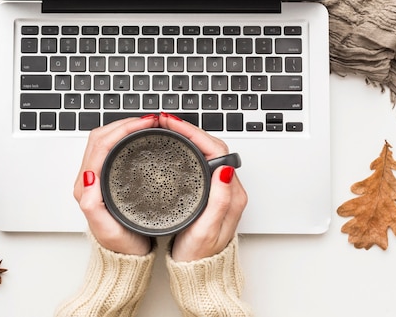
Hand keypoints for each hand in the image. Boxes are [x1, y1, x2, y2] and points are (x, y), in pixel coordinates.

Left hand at [74, 115, 158, 255]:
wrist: (126, 259)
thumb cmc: (120, 246)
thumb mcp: (108, 230)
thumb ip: (93, 206)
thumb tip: (88, 178)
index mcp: (86, 188)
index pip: (100, 145)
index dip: (122, 129)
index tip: (144, 124)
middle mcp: (89, 180)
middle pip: (101, 137)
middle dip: (124, 123)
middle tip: (149, 121)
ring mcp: (97, 178)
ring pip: (106, 141)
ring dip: (124, 128)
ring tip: (147, 124)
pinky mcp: (107, 179)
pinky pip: (113, 149)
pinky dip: (126, 137)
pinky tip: (141, 138)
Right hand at [159, 113, 247, 261]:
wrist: (199, 275)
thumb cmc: (201, 256)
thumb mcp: (207, 230)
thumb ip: (219, 200)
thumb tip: (225, 169)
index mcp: (231, 193)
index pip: (216, 149)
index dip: (193, 133)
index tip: (173, 124)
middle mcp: (226, 187)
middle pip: (210, 145)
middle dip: (187, 129)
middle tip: (165, 121)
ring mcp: (217, 188)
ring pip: (203, 151)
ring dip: (186, 136)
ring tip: (166, 128)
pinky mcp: (207, 192)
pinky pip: (198, 161)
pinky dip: (184, 149)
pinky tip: (172, 147)